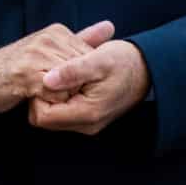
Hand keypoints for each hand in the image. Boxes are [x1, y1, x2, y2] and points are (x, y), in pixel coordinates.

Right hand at [0, 21, 112, 114]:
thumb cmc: (18, 68)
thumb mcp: (51, 50)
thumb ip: (82, 39)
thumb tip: (111, 26)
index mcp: (57, 32)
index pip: (89, 58)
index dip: (82, 78)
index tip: (65, 84)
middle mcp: (48, 39)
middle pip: (82, 71)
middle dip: (75, 87)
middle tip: (53, 91)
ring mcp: (37, 55)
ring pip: (70, 83)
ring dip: (61, 95)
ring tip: (43, 94)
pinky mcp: (27, 75)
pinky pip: (55, 93)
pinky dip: (51, 101)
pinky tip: (36, 98)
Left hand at [27, 39, 150, 135]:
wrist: (148, 69)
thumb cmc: (125, 62)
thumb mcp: (99, 60)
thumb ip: (72, 71)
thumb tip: (46, 80)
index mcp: (87, 113)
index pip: (42, 116)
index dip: (37, 95)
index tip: (45, 75)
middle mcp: (86, 124)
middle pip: (44, 118)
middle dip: (42, 96)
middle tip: (52, 72)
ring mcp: (87, 123)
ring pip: (52, 115)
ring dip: (52, 95)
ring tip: (62, 74)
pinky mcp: (88, 117)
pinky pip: (63, 111)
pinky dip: (61, 96)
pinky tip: (69, 79)